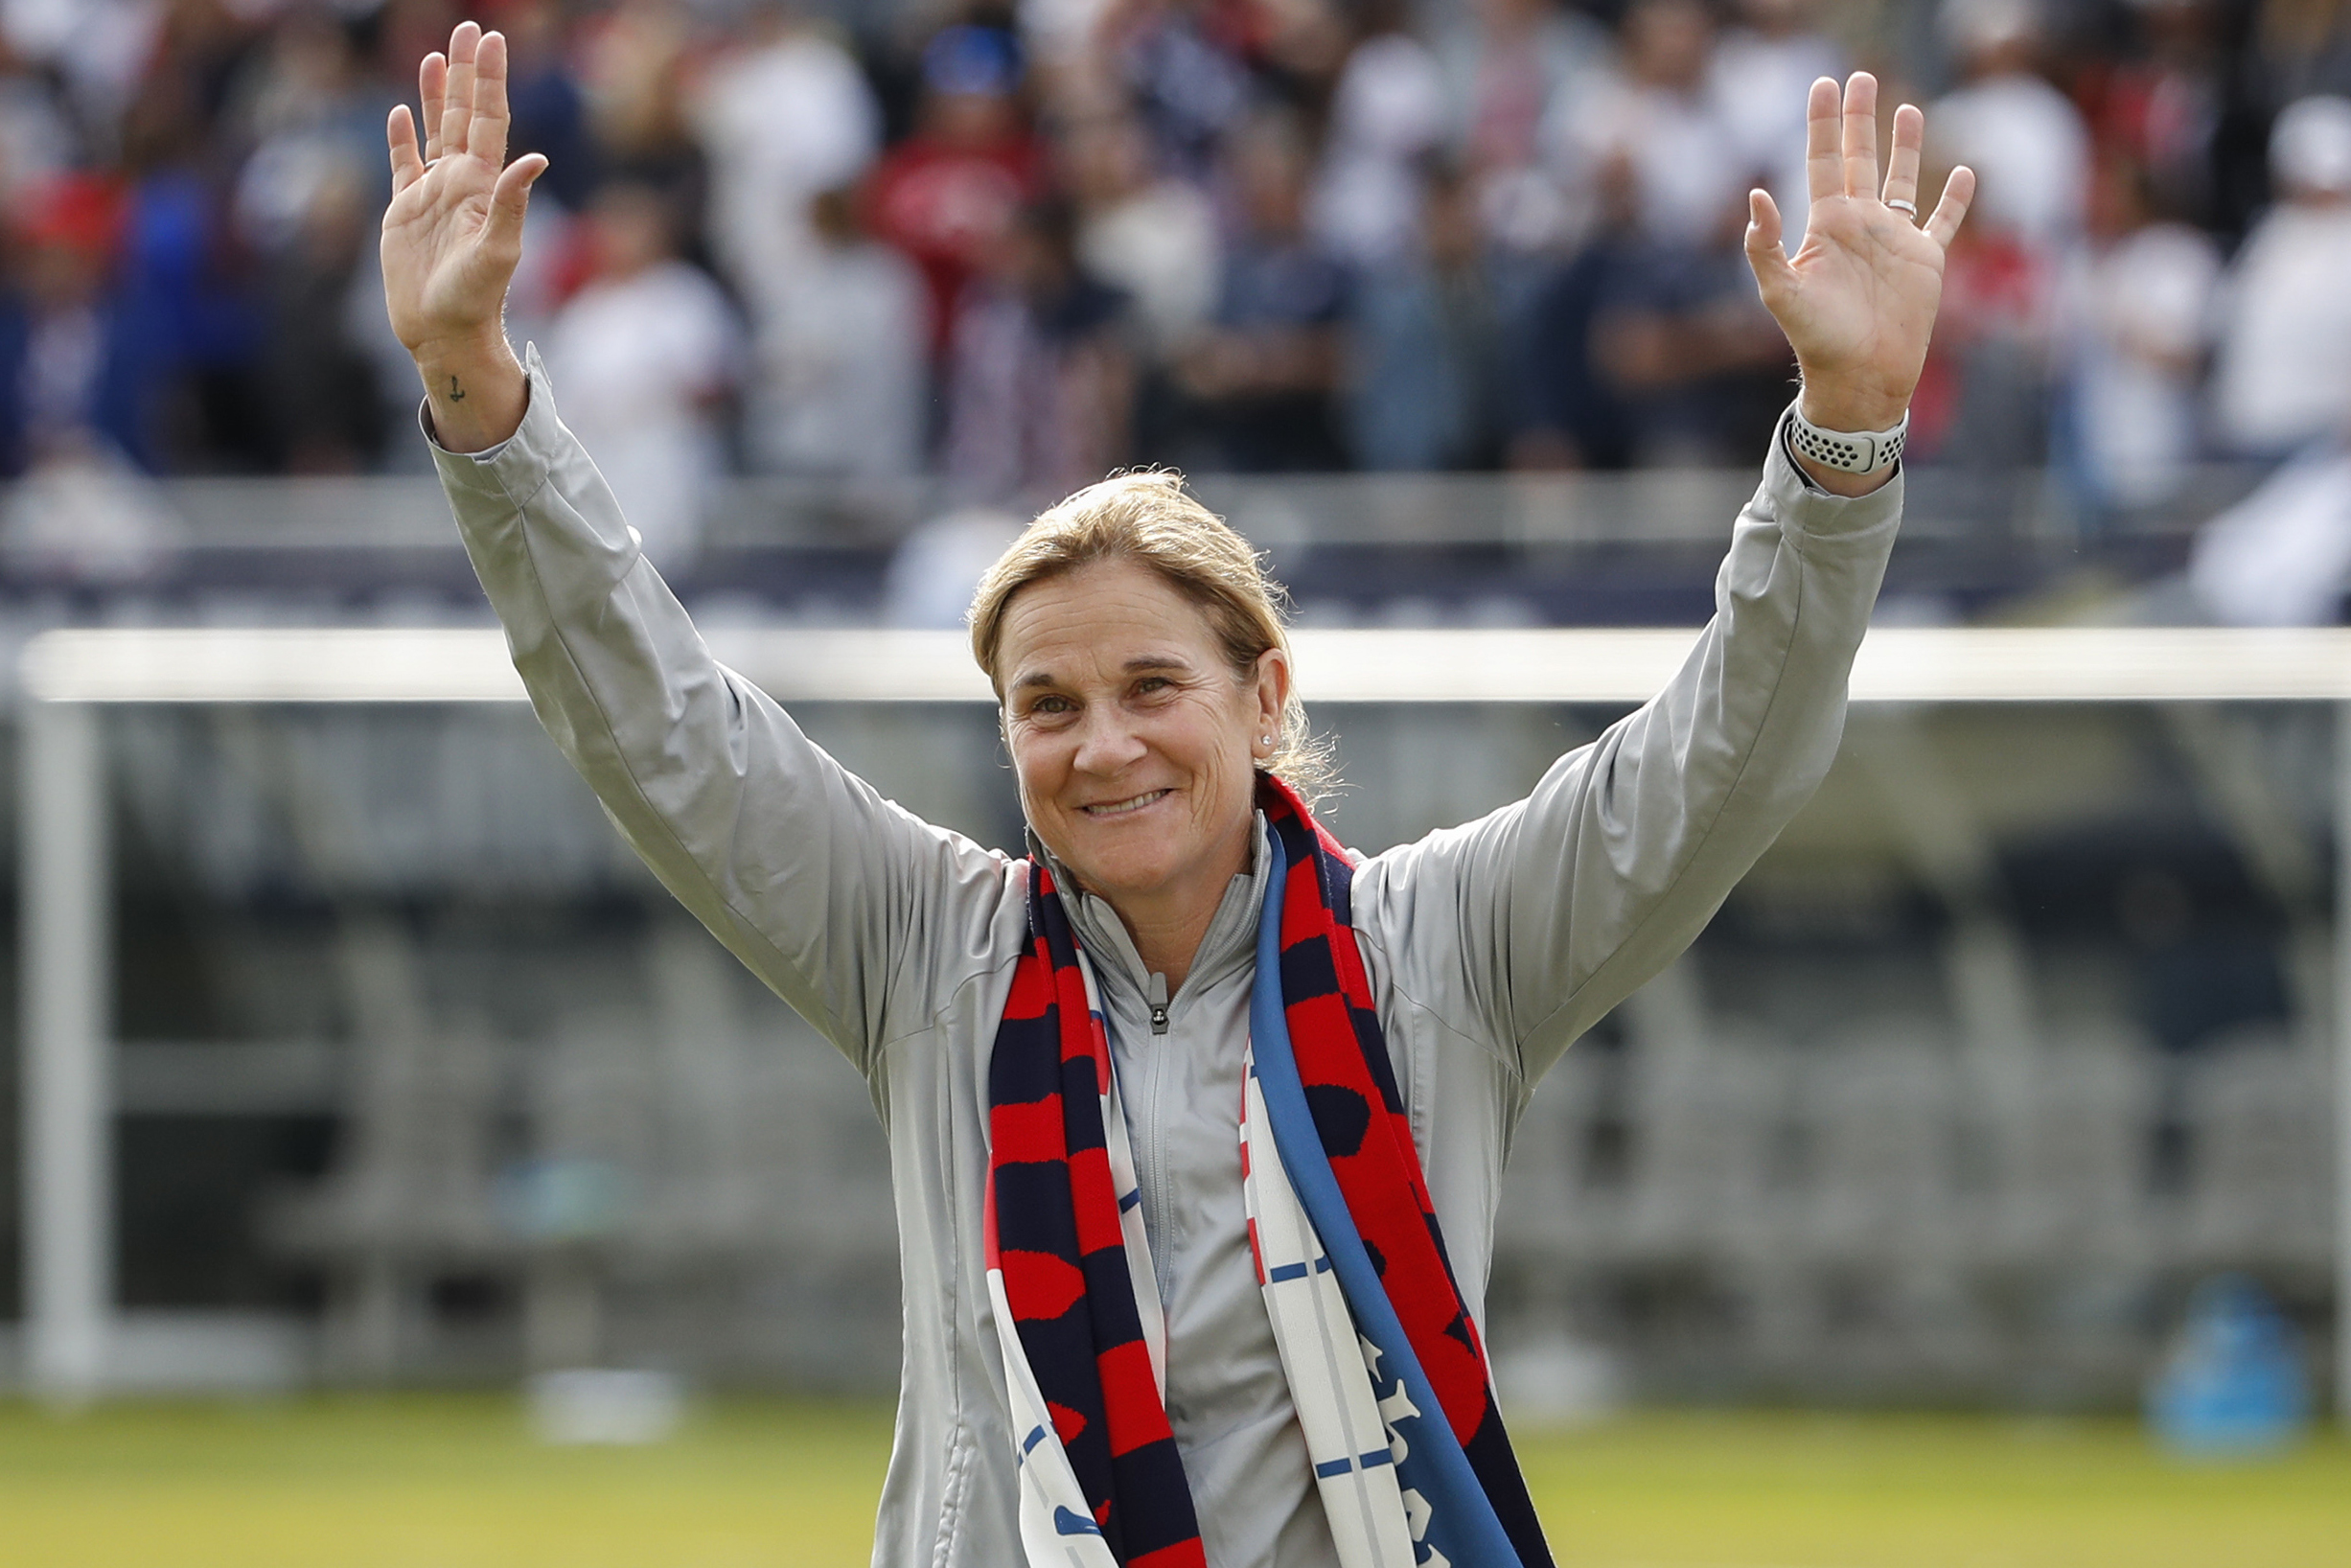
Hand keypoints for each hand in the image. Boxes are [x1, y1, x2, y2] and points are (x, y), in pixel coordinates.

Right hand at [382, 21, 545, 449]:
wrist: (444, 334)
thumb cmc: (476, 300)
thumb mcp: (498, 251)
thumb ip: (513, 204)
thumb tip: (536, 158)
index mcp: (484, 185)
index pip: (489, 120)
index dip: (489, 80)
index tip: (493, 39)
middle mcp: (461, 183)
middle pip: (463, 114)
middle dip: (465, 72)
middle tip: (469, 28)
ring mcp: (432, 195)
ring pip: (434, 131)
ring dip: (434, 95)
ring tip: (435, 56)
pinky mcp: (405, 212)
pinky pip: (402, 165)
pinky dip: (401, 138)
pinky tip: (399, 112)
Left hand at [1745, 73, 1974, 437]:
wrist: (1860, 378)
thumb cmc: (1818, 340)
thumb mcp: (1782, 293)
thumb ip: (1765, 246)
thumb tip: (1755, 195)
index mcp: (1825, 226)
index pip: (1820, 161)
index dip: (1821, 123)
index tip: (1823, 84)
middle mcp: (1859, 225)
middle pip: (1858, 158)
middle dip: (1858, 119)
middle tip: (1859, 77)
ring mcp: (1893, 240)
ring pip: (1902, 180)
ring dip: (1905, 146)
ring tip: (1907, 108)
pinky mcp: (1925, 260)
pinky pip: (1943, 221)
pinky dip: (1956, 198)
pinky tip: (1966, 172)